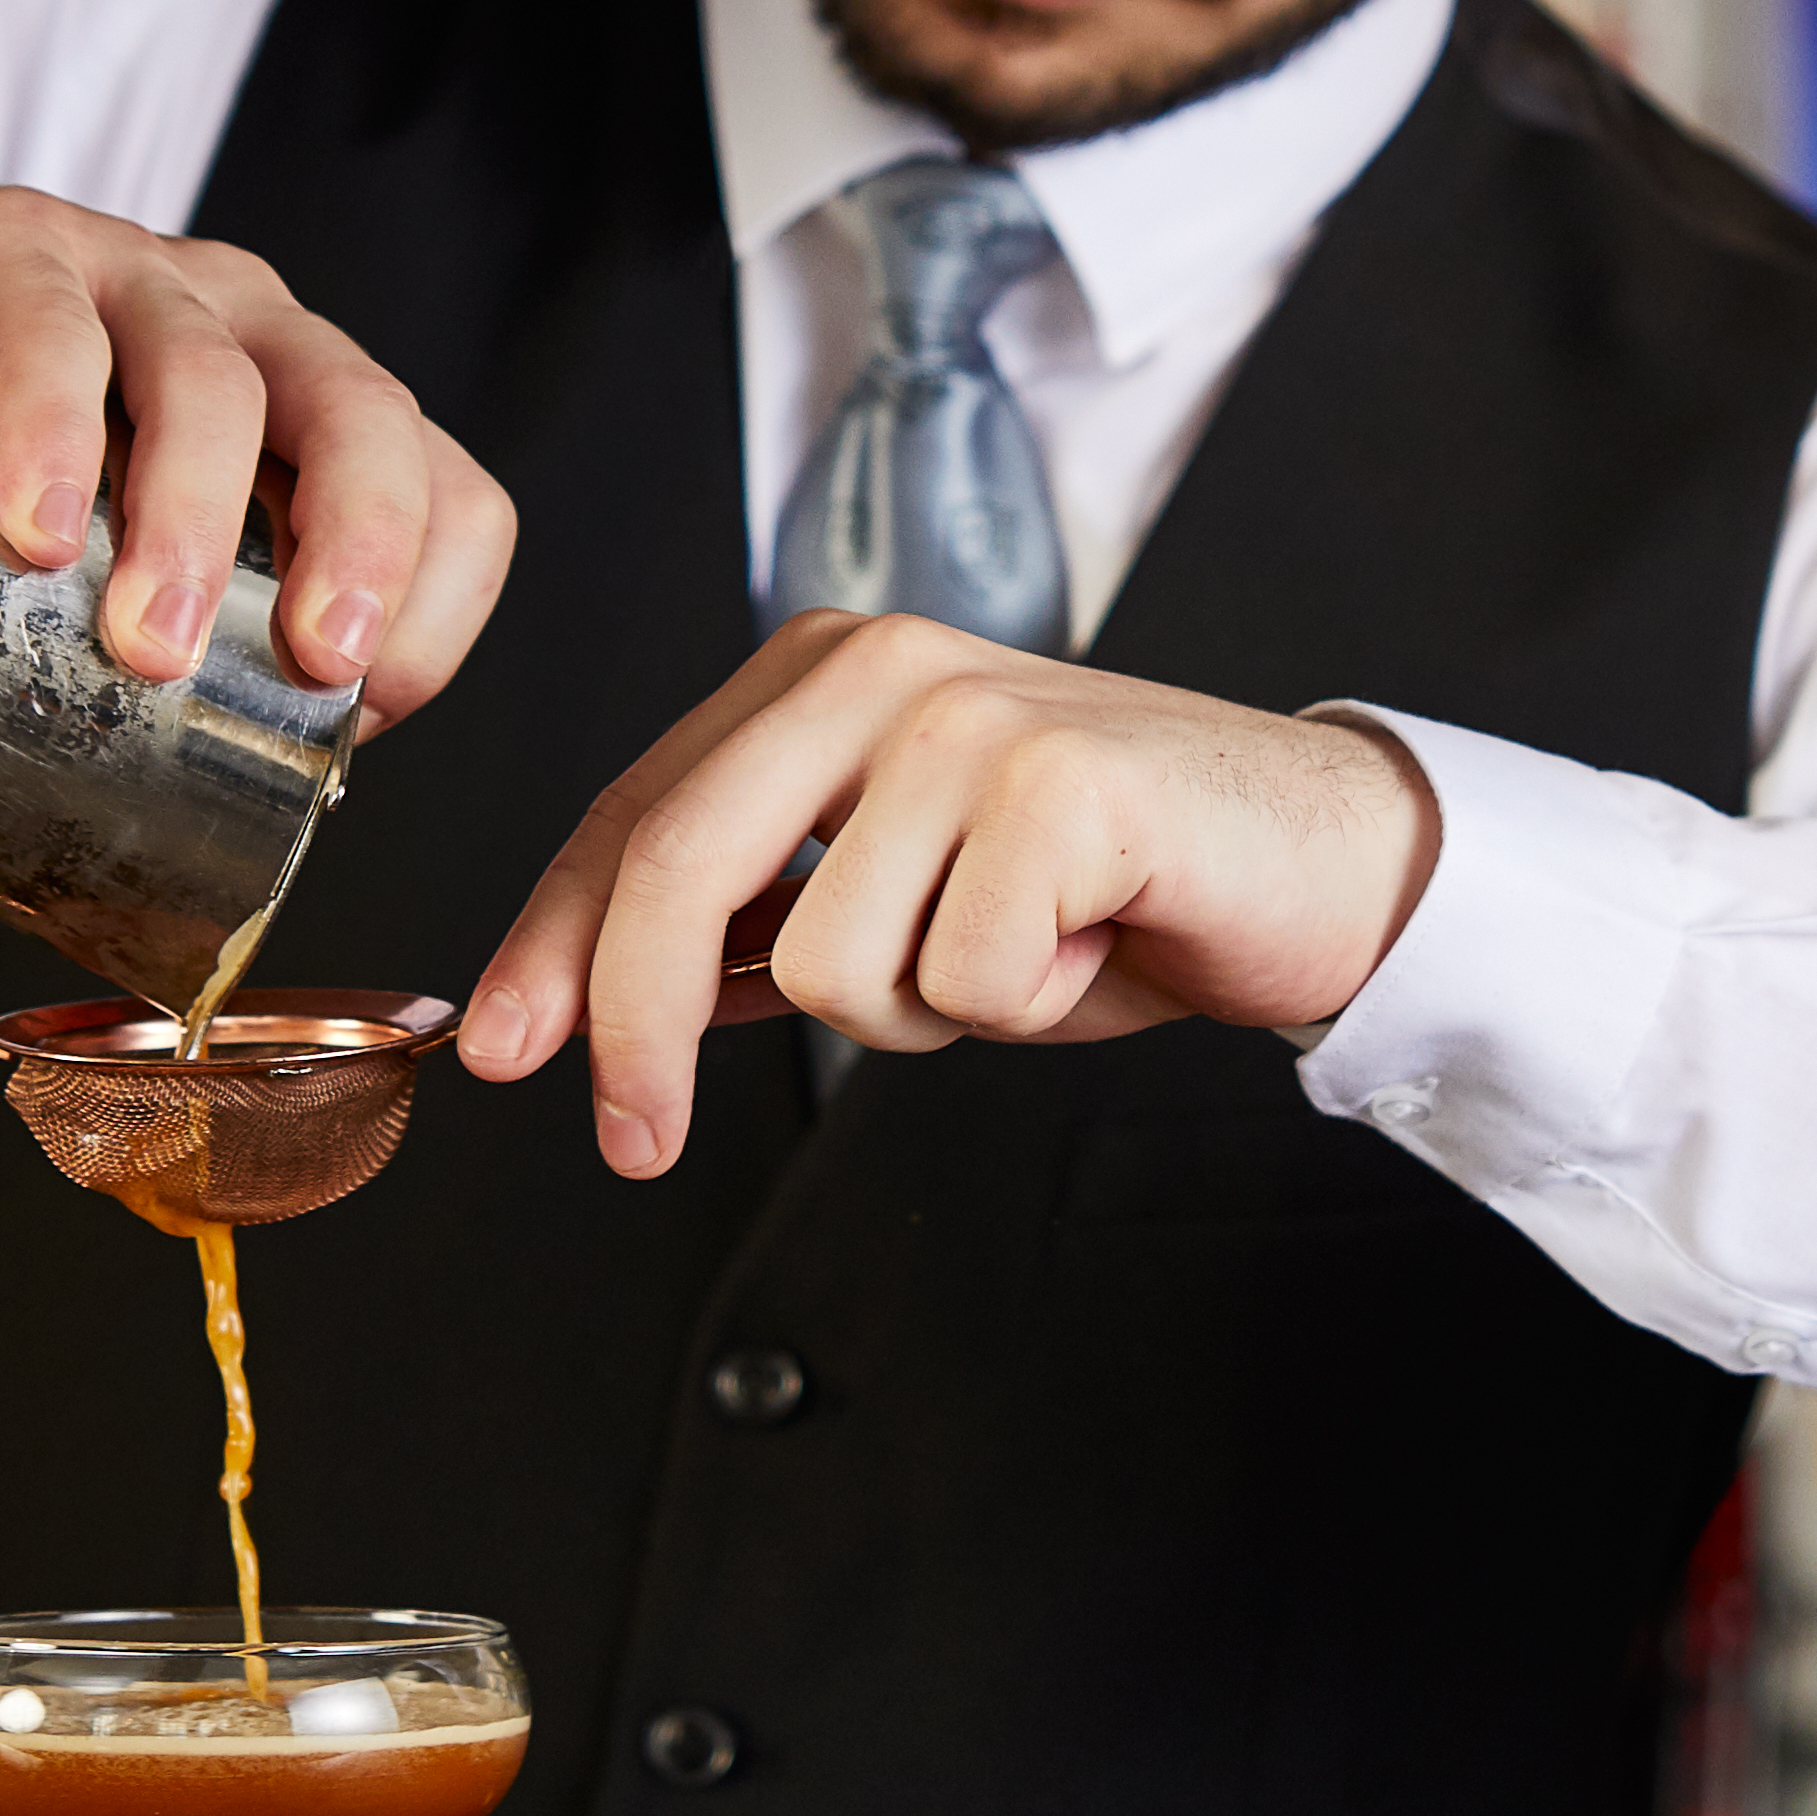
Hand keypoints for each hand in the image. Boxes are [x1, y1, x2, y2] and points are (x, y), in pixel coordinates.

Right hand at [0, 143, 515, 719]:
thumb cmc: (2, 441)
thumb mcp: (123, 539)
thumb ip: (178, 639)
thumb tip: (200, 835)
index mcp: (309, 410)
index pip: (448, 487)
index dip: (441, 602)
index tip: (366, 713)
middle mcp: (251, 329)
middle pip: (362, 416)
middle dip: (360, 545)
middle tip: (314, 670)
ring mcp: (135, 275)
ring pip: (208, 378)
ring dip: (192, 522)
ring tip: (144, 644)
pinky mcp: (8, 245)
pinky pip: (50, 326)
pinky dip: (52, 430)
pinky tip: (34, 531)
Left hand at [458, 613, 1446, 1175]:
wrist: (1313, 861)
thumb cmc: (1108, 887)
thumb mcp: (899, 905)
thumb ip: (753, 929)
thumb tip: (592, 999)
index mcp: (818, 676)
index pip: (634, 813)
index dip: (551, 944)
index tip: (503, 1052)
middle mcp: (877, 671)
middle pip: (676, 867)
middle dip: (632, 1028)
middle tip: (634, 1144)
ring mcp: (966, 718)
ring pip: (826, 962)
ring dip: (923, 1011)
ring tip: (1021, 951)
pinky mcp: (1058, 784)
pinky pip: (959, 980)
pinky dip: (1022, 1002)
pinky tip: (1091, 938)